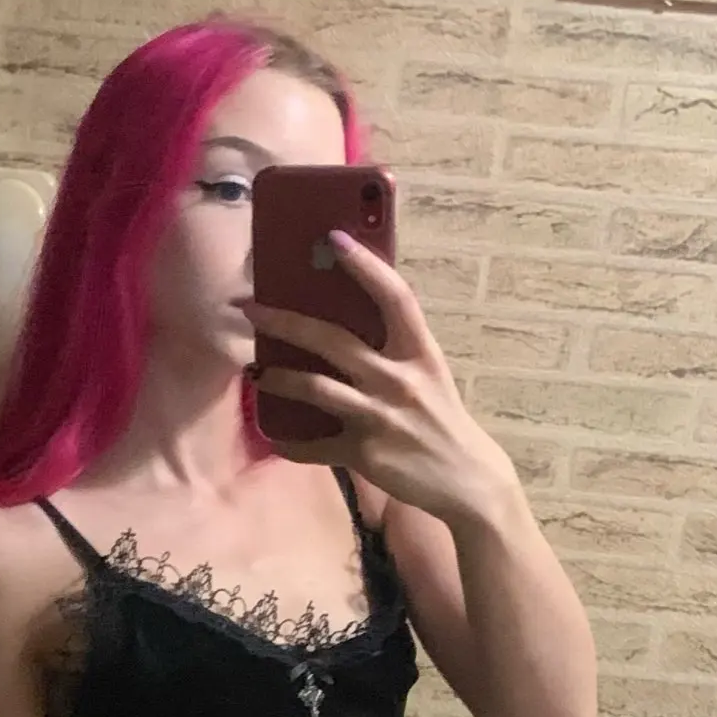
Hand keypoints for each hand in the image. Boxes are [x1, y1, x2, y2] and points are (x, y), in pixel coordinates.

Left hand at [246, 231, 516, 525]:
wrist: (466, 479)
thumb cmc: (442, 420)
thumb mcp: (429, 375)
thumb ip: (397, 350)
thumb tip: (351, 322)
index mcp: (420, 353)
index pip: (394, 297)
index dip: (365, 266)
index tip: (334, 238)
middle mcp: (399, 380)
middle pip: (333, 340)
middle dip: (285, 321)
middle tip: (250, 309)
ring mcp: (380, 417)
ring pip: (315, 388)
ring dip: (278, 378)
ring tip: (258, 371)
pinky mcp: (365, 453)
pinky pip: (315, 446)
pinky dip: (291, 444)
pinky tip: (276, 438)